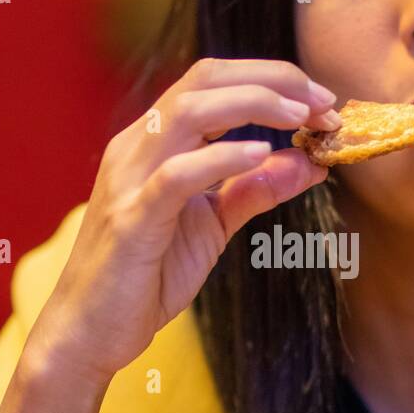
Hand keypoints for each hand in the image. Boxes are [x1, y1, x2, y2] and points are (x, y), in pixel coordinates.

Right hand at [25, 58, 336, 388]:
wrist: (89, 333)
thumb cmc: (145, 277)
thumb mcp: (213, 226)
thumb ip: (254, 190)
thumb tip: (309, 162)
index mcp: (154, 141)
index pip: (213, 81)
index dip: (272, 79)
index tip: (321, 102)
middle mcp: (137, 146)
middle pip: (204, 79)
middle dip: (272, 80)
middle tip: (324, 103)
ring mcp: (130, 179)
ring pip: (189, 111)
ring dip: (253, 104)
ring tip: (300, 117)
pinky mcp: (132, 219)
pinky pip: (176, 175)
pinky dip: (221, 158)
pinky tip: (260, 154)